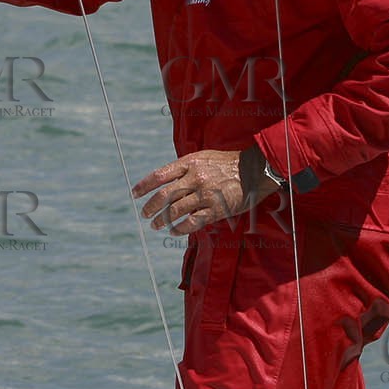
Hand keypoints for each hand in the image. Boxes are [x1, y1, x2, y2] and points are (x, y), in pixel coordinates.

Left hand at [131, 148, 273, 235]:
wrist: (254, 170)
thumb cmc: (227, 163)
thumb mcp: (202, 157)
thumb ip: (184, 168)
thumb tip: (165, 181)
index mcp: (189, 163)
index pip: (159, 175)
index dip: (144, 186)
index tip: (134, 194)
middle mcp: (195, 178)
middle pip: (164, 195)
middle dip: (151, 207)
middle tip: (144, 214)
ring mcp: (205, 194)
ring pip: (176, 210)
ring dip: (162, 220)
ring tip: (155, 225)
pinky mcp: (216, 209)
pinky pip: (192, 222)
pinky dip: (180, 228)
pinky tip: (174, 231)